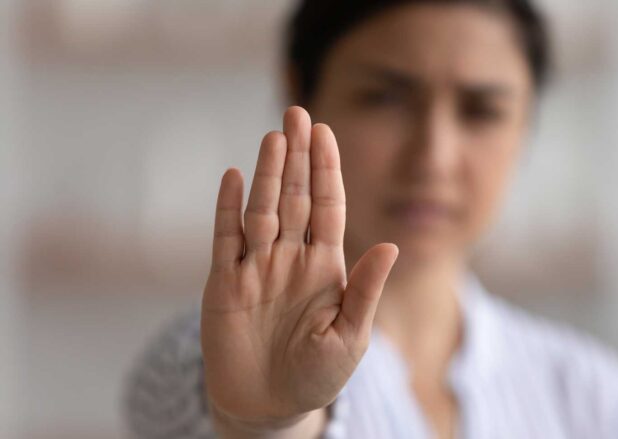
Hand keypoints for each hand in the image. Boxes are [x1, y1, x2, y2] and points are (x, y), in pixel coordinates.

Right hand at [200, 107, 398, 428]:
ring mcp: (257, 268)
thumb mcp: (350, 336)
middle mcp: (291, 258)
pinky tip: (235, 177)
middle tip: (298, 113)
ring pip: (263, 210)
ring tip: (274, 136)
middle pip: (295, 197)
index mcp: (325, 267)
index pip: (327, 208)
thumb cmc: (316, 376)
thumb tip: (392, 245)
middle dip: (298, 157)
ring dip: (268, 174)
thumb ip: (366, 290)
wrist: (269, 407)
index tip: (327, 134)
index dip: (327, 171)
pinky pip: (226, 239)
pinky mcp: (225, 284)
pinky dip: (227, 209)